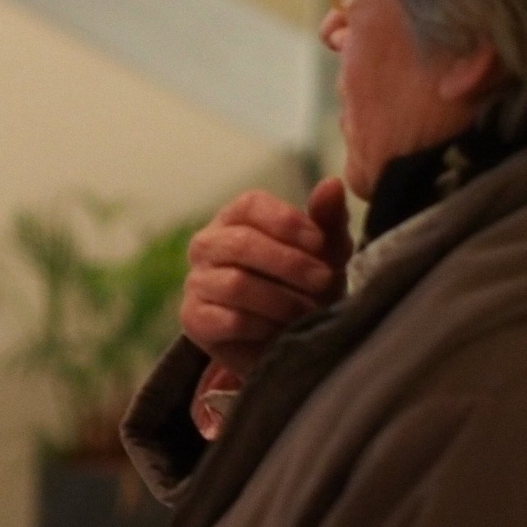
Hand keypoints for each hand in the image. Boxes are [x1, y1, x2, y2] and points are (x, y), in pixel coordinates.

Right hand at [180, 177, 351, 377]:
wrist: (287, 342)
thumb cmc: (304, 288)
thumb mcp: (324, 255)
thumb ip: (327, 220)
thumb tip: (332, 184)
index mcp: (235, 219)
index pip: (250, 205)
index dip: (286, 222)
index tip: (320, 242)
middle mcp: (207, 244)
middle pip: (241, 243)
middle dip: (289, 263)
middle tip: (323, 280)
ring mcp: (196, 281)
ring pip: (236, 284)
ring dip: (281, 300)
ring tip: (308, 311)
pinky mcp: (194, 319)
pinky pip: (229, 319)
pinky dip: (264, 326)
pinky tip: (283, 331)